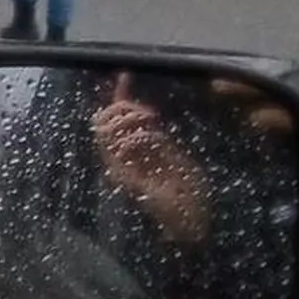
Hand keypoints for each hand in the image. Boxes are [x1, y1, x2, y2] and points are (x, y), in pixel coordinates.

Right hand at [92, 77, 209, 240]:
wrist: (193, 223)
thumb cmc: (191, 195)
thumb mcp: (178, 158)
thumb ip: (158, 139)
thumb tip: (146, 117)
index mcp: (138, 151)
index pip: (119, 118)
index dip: (120, 94)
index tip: (124, 76)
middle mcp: (125, 157)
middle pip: (106, 120)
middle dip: (122, 105)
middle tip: (147, 111)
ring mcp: (121, 167)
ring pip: (104, 130)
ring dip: (125, 118)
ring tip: (148, 119)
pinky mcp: (122, 178)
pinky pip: (113, 149)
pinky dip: (127, 137)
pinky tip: (145, 136)